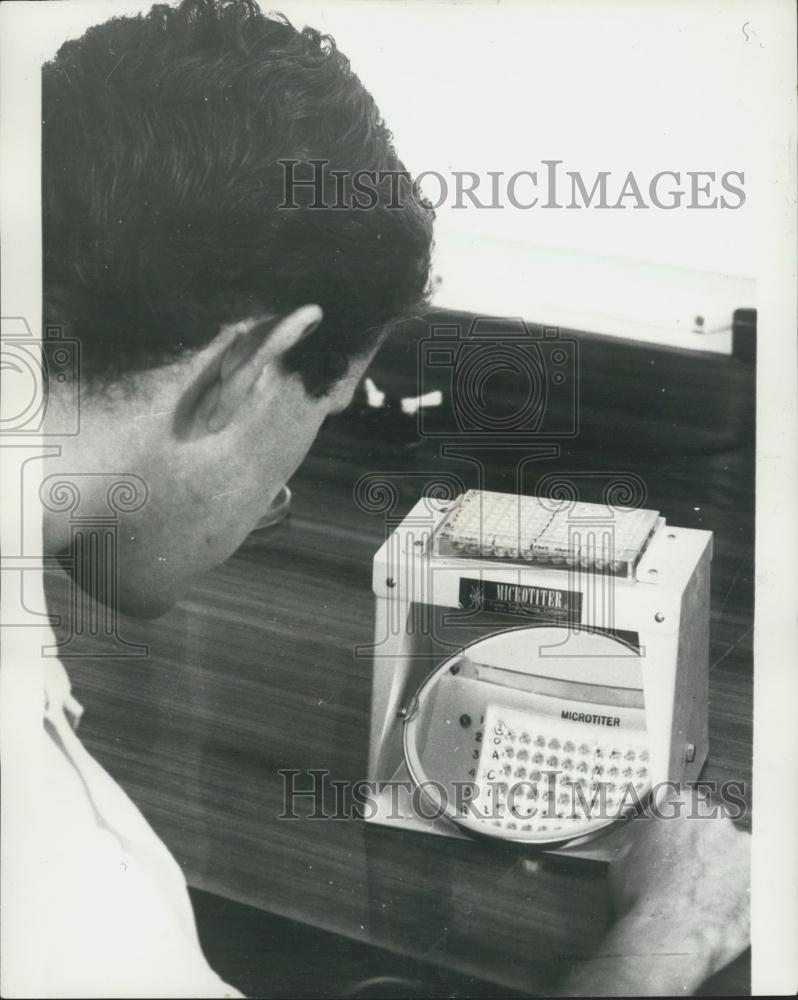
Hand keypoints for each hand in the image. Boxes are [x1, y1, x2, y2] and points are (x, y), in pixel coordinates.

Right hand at [559, 787, 749, 995]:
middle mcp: (714, 817)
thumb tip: (645, 842)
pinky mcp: (758, 874)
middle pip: (711, 824)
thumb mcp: (624, 857)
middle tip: (687, 869)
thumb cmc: (643, 898)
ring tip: (703, 891)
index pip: (684, 804)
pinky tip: (719, 903)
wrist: (668, 935)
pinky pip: (747, 875)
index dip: (678, 826)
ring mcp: (740, 844)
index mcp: (680, 804)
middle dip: (702, 843)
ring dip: (721, 864)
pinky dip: (737, 886)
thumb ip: (641, 839)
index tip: (676, 841)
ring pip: (731, 850)